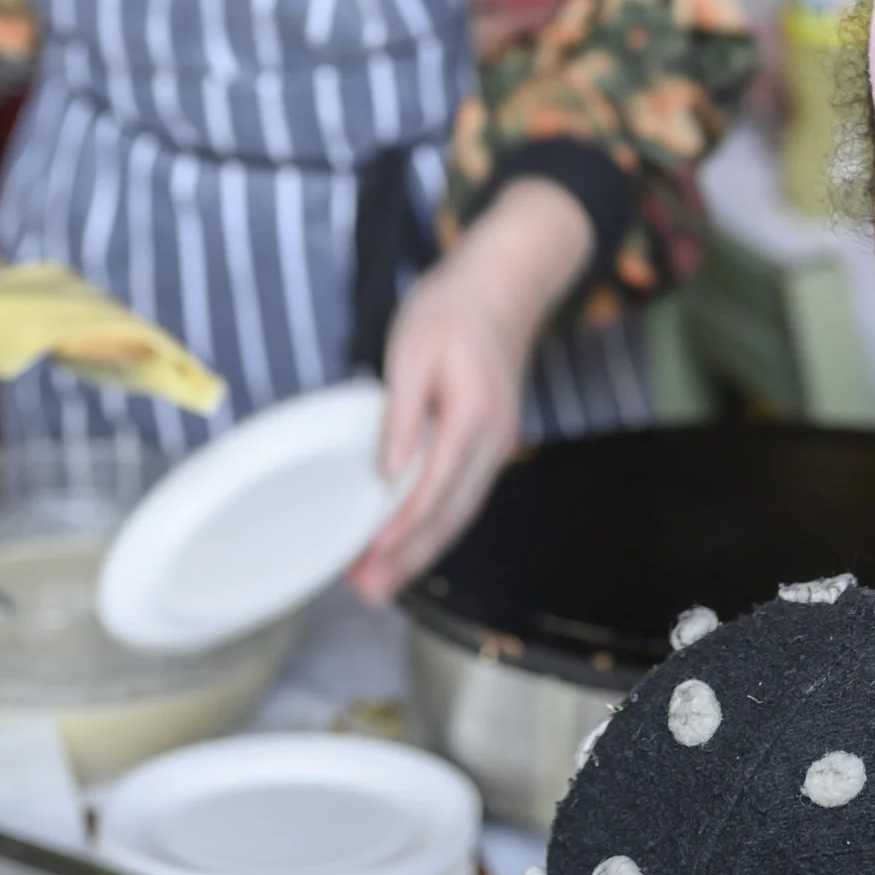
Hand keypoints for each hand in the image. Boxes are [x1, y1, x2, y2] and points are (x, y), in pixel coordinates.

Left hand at [348, 178, 593, 604]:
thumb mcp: (412, 350)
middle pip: (452, 514)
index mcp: (473, 416)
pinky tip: (411, 540)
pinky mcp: (491, 441)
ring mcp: (498, 443)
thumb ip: (402, 415)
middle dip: (411, 558)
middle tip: (369, 592)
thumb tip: (388, 474)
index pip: (435, 487)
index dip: (403, 528)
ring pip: (462, 511)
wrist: (504, 282)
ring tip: (382, 581)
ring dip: (423, 549)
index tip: (371, 556)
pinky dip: (438, 524)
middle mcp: (494, 439)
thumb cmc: (452, 308)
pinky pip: (465, 495)